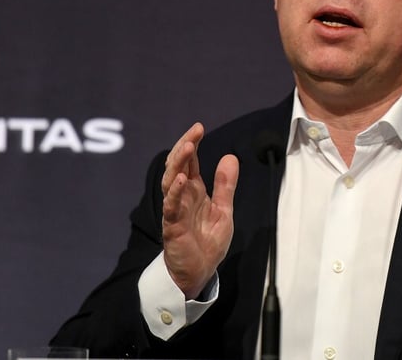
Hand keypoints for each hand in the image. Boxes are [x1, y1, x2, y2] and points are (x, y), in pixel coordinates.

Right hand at [160, 122, 239, 298]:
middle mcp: (182, 196)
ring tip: (188, 147)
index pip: (189, 162)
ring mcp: (175, 210)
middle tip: (195, 131)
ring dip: (178, 164)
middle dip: (184, 147)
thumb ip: (225, 185)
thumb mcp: (223, 209)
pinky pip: (172, 206)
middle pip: (177, 166)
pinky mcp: (173, 226)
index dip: (192, 144)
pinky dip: (175, 192)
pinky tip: (182, 179)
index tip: (199, 127)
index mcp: (193, 191)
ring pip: (171, 181)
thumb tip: (230, 156)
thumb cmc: (207, 242)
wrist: (200, 273)